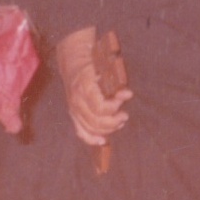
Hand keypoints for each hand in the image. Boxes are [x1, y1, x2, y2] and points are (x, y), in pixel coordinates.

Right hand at [57, 27, 129, 146]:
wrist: (72, 58)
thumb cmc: (92, 60)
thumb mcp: (104, 65)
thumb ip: (116, 81)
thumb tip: (128, 94)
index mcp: (84, 88)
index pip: (100, 108)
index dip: (114, 107)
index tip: (125, 98)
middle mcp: (76, 101)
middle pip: (96, 122)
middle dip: (114, 121)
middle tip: (125, 115)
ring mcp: (73, 109)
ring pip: (90, 129)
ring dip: (108, 129)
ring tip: (119, 122)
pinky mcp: (73, 114)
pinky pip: (81, 132)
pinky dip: (91, 139)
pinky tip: (103, 141)